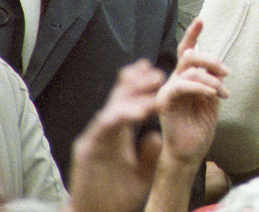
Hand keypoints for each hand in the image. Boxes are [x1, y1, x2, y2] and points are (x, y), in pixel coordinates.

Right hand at [69, 60, 165, 211]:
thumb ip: (150, 154)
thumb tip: (157, 136)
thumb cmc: (118, 196)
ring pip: (112, 109)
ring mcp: (95, 138)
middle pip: (120, 100)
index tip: (160, 74)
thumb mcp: (143, 173)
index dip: (142, 88)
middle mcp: (106, 131)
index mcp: (119, 134)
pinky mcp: (87, 149)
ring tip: (152, 87)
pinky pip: (104, 128)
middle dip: (137, 84)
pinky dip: (120, 117)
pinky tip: (137, 113)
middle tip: (157, 72)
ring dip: (132, 96)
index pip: (130, 104)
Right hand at [156, 19, 227, 167]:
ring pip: (188, 69)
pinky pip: (182, 85)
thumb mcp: (212, 97)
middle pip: (189, 55)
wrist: (191, 149)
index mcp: (187, 77)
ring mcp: (168, 89)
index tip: (201, 19)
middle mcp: (175, 80)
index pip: (187, 51)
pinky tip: (212, 93)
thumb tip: (215, 66)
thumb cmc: (201, 124)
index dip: (192, 34)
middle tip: (226, 72)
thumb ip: (212, 79)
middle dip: (210, 59)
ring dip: (211, 77)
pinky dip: (200, 85)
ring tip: (222, 92)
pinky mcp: (164, 101)